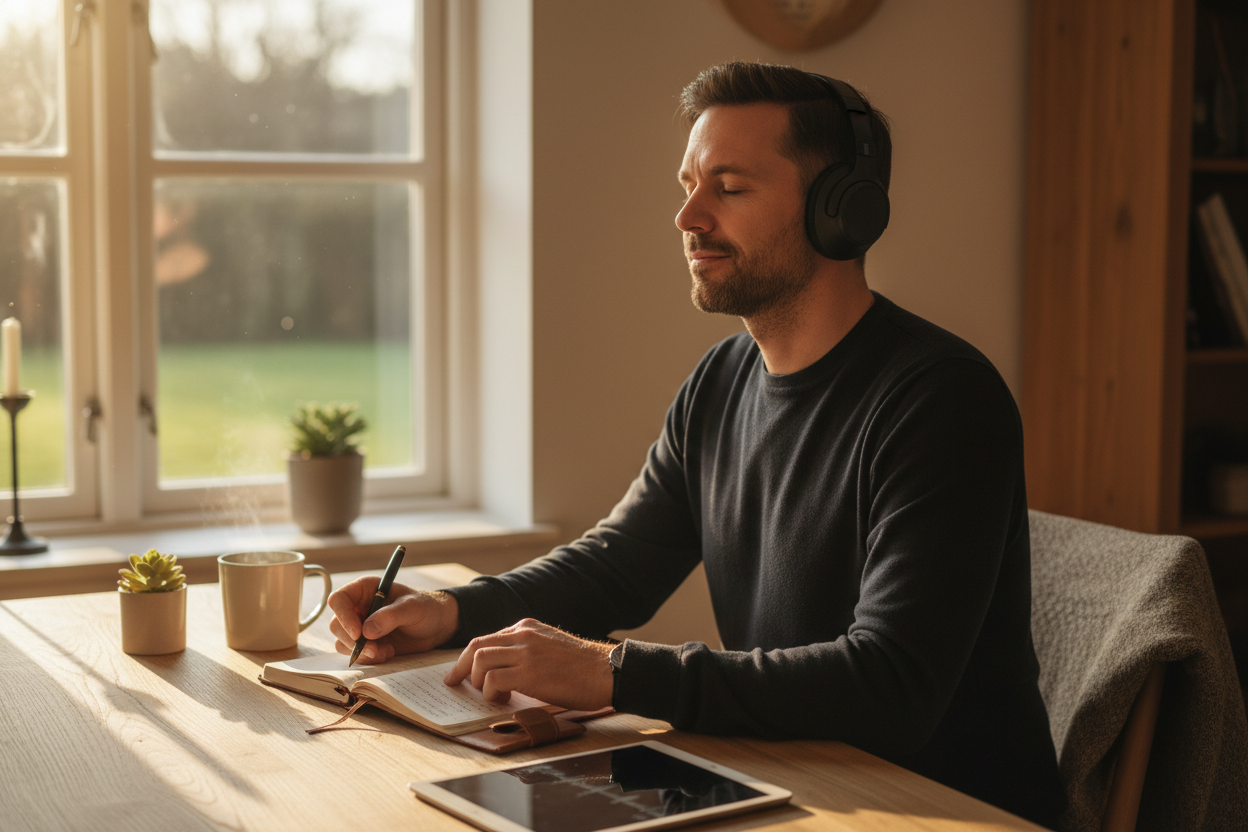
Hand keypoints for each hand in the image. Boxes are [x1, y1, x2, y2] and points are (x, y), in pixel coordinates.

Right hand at [327, 578, 459, 662]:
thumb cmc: (425, 608)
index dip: (343, 616)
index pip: (339, 599)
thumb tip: (366, 631)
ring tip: (386, 651)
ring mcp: (360, 626)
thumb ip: (391, 616)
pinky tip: (388, 653)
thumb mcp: (412, 607)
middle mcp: (358, 607)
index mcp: (365, 589)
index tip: (358, 633)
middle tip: (374, 649)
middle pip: (336, 625)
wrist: (436, 626)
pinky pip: (355, 654)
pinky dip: (369, 658)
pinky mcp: (366, 643)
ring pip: (342, 642)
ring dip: (361, 652)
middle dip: (352, 641)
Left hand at [443, 619, 613, 711]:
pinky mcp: (529, 671)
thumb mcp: (551, 646)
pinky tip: (503, 700)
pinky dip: (491, 692)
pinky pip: (493, 679)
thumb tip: (504, 671)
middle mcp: (523, 634)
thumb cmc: (583, 667)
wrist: (607, 671)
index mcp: (527, 627)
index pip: (487, 638)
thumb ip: (527, 651)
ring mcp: (525, 651)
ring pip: (480, 659)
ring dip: (478, 681)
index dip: (470, 657)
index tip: (460, 671)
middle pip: (476, 646)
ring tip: (491, 695)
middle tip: (455, 683)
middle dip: (461, 666)